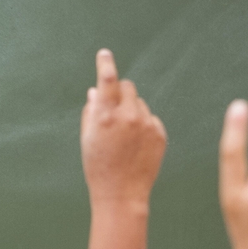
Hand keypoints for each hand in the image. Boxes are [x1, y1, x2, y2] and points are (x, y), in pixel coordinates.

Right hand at [80, 49, 166, 210]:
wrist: (122, 194)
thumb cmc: (99, 167)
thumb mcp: (87, 139)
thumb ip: (91, 111)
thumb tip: (96, 91)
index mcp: (105, 116)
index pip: (107, 79)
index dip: (105, 64)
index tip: (105, 54)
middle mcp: (128, 116)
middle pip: (128, 87)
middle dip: (121, 93)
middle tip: (114, 110)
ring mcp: (146, 124)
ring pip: (140, 104)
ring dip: (132, 111)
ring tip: (124, 138)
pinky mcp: (160, 133)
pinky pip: (151, 118)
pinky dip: (143, 125)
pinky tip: (136, 146)